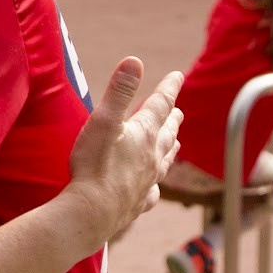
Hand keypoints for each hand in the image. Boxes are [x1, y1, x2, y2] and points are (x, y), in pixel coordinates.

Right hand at [62, 58, 180, 247]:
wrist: (93, 211)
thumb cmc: (94, 165)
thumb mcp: (104, 121)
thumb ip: (119, 91)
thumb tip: (135, 61)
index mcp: (143, 133)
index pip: (161, 104)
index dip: (169, 88)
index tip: (178, 75)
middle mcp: (152, 156)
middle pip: (166, 133)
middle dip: (172, 119)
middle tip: (179, 111)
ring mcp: (148, 181)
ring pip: (165, 161)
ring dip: (170, 148)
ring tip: (176, 143)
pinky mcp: (138, 201)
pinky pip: (153, 191)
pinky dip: (155, 185)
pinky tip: (155, 188)